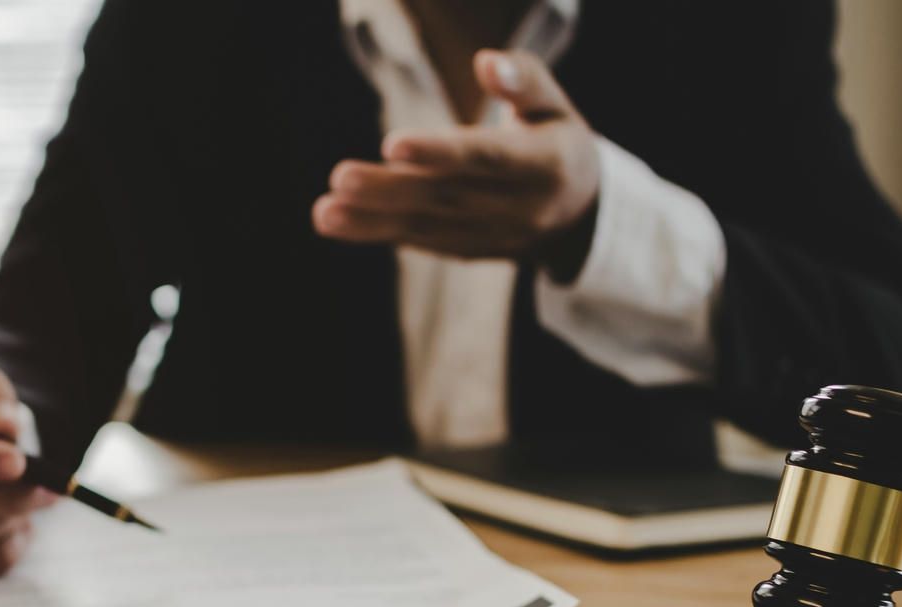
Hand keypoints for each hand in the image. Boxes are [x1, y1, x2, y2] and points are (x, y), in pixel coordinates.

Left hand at [313, 49, 600, 281]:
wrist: (577, 216)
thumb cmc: (556, 139)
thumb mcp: (555, 105)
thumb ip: (523, 79)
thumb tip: (485, 61)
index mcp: (544, 167)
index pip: (486, 159)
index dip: (440, 153)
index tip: (392, 143)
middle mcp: (516, 209)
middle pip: (445, 197)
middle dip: (389, 189)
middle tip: (339, 178)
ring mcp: (489, 236)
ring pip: (425, 227)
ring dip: (370, 220)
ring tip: (324, 211)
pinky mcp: (465, 250)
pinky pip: (418, 242)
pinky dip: (375, 233)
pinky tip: (337, 221)